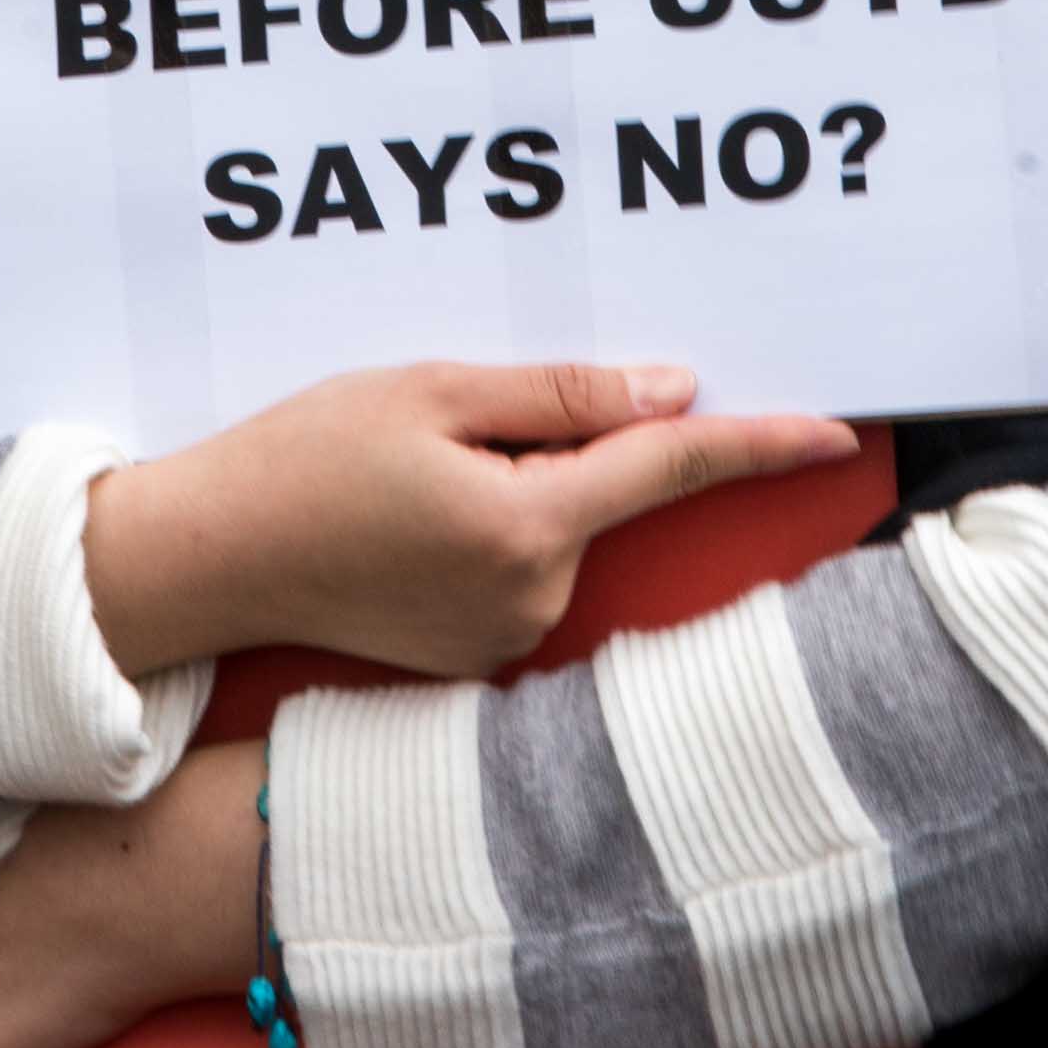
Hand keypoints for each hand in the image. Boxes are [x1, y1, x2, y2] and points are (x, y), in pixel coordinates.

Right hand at [83, 359, 857, 680]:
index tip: (835, 427)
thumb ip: (560, 396)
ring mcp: (502, 640)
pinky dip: (490, 527)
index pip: (669, 468)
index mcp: (527, 526)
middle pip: (597, 491)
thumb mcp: (432, 391)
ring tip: (403, 474)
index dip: (757, 439)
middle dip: (555, 442)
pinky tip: (405, 519)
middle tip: (441, 425)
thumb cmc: (305, 458)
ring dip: (516, 484)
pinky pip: (519, 568)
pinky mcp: (473, 657)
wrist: (212, 556)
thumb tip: (673, 393)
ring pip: (556, 528)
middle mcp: (531, 600)